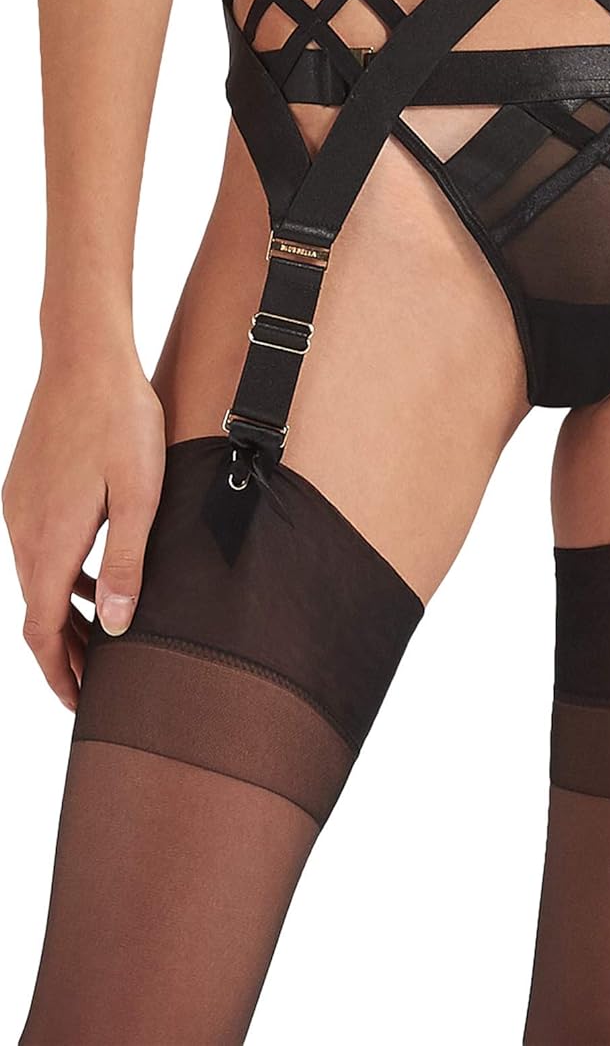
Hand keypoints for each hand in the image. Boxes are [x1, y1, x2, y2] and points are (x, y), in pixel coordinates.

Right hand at [3, 349, 164, 710]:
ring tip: (102, 639)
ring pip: (37, 579)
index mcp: (49, 541)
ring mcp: (20, 506)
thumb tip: (117, 628)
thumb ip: (127, 564)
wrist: (85, 356)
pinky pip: (39, 548)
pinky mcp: (26, 486)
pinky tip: (96, 576)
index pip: (40, 631)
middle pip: (35, 612)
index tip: (82, 703)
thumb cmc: (121, 422)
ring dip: (64, 614)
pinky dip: (62, 576)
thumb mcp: (139, 497)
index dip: (59, 673)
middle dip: (64, 653)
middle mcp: (23, 529)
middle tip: (97, 684)